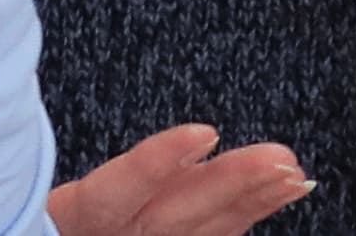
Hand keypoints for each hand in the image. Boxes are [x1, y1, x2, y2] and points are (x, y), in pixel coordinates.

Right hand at [48, 125, 311, 235]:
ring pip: (204, 230)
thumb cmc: (62, 208)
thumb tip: (150, 130)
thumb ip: (90, 170)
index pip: (114, 191)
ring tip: (293, 172)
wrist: (63, 232)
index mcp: (76, 215)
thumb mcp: (62, 190)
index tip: (203, 133)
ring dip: (254, 198)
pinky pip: (217, 235)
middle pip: (174, 215)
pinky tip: (285, 190)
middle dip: (230, 184)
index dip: (157, 163)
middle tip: (279, 158)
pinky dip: (253, 209)